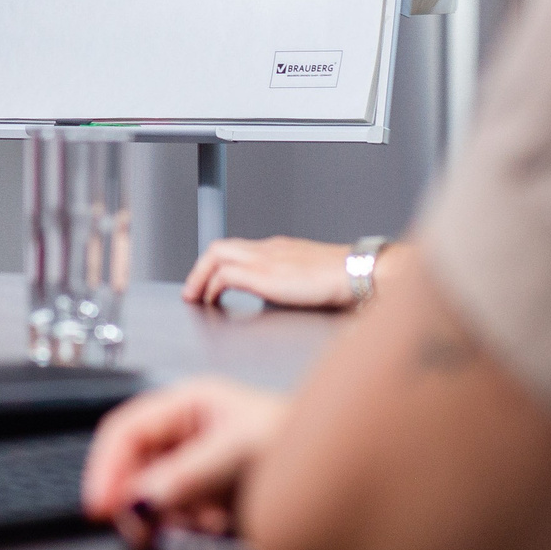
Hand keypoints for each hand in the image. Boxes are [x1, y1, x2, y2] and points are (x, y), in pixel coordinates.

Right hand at [81, 377, 286, 545]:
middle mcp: (185, 435)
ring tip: (203, 520)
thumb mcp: (238, 451)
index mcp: (187, 404)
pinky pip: (176, 520)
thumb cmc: (301, 441)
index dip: (106, 467)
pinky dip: (188, 529)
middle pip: (133, 469)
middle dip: (138, 499)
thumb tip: (139, 500)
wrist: (343, 473)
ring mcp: (195, 469)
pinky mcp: (207, 501)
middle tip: (143, 528)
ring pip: (152, 500)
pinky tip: (216, 526)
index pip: (125, 431)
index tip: (100, 505)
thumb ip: (186, 475)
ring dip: (169, 517)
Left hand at [184, 236, 390, 309]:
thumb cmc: (343, 278)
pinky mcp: (265, 275)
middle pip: (220, 247)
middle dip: (200, 270)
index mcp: (279, 248)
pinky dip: (213, 286)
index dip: (217, 265)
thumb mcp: (310, 276)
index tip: (208, 282)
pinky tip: (213, 301)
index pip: (237, 248)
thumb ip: (291, 282)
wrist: (357, 272)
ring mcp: (265, 259)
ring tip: (196, 297)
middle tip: (193, 291)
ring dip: (200, 277)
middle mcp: (268, 249)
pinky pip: (227, 274)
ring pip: (217, 254)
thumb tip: (282, 296)